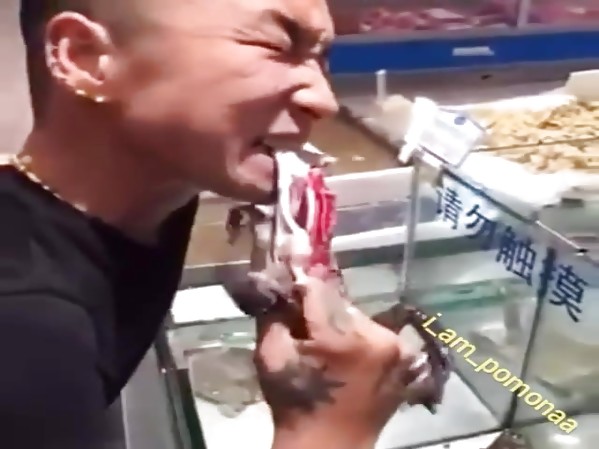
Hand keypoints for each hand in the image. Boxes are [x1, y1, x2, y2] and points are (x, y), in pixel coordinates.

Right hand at [253, 269, 431, 447]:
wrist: (329, 445)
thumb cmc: (295, 404)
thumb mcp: (269, 356)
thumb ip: (272, 313)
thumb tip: (277, 282)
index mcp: (343, 338)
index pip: (318, 290)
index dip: (299, 288)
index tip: (288, 292)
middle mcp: (378, 337)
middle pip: (340, 302)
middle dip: (320, 308)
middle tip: (305, 322)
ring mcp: (397, 348)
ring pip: (358, 315)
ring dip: (340, 321)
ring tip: (326, 341)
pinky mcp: (405, 358)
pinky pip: (374, 331)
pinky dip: (359, 335)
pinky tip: (347, 353)